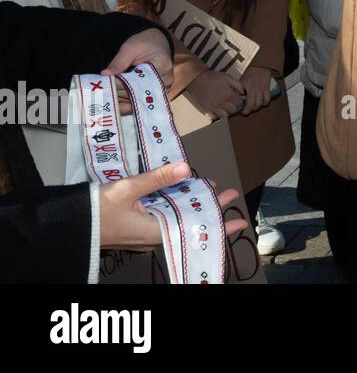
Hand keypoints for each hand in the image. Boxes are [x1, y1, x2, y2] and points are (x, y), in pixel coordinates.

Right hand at [99, 162, 245, 249]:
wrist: (67, 226)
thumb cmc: (94, 211)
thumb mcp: (128, 189)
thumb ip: (158, 178)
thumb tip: (186, 168)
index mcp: (156, 232)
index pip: (196, 230)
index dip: (220, 225)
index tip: (240, 220)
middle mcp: (154, 237)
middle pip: (190, 222)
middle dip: (211, 208)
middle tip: (230, 195)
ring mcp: (144, 234)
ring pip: (177, 219)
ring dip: (193, 204)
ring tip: (210, 190)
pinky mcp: (136, 229)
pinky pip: (163, 218)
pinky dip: (175, 205)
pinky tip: (181, 193)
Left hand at [103, 28, 173, 113]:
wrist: (157, 42)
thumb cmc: (145, 43)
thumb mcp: (130, 48)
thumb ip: (118, 62)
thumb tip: (105, 75)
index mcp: (162, 67)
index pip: (138, 82)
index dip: (120, 86)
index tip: (104, 87)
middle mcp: (166, 81)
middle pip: (138, 94)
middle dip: (118, 94)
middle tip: (100, 95)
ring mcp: (163, 89)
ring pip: (139, 102)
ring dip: (121, 101)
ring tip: (105, 100)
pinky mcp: (158, 94)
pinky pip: (141, 103)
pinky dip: (127, 103)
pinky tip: (114, 103)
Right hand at [185, 69, 243, 120]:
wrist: (197, 79)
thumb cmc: (213, 77)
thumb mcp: (227, 77)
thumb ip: (238, 85)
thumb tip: (243, 92)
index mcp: (228, 94)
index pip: (240, 102)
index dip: (240, 100)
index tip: (237, 97)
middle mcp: (222, 102)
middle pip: (234, 110)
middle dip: (234, 106)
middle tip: (231, 101)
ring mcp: (214, 107)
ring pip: (225, 115)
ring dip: (226, 111)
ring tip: (224, 105)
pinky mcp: (206, 110)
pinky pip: (214, 117)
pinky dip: (217, 115)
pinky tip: (217, 109)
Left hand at [238, 66, 274, 115]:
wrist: (261, 65)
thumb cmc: (250, 72)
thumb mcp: (241, 79)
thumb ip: (237, 88)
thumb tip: (233, 97)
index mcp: (246, 86)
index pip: (243, 100)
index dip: (243, 108)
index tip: (240, 110)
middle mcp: (254, 88)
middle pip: (252, 104)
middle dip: (249, 110)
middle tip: (246, 111)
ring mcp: (261, 88)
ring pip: (259, 103)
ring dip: (256, 107)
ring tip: (253, 107)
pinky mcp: (267, 88)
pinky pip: (267, 98)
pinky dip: (265, 102)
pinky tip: (262, 103)